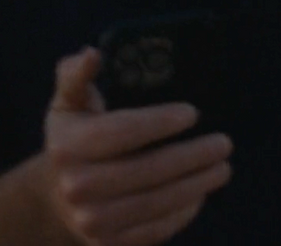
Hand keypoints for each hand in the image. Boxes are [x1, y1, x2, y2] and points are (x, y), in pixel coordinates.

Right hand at [43, 47, 233, 245]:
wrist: (56, 197)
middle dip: (192, 156)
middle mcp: (76, 185)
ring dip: (197, 185)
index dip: (160, 122)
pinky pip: (155, 229)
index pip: (122, 131)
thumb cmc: (75, 137)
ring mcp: (92, 220)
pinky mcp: (109, 244)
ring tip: (223, 167)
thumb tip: (92, 53)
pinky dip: (183, 212)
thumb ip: (76, 75)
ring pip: (156, 203)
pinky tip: (200, 193)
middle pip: (146, 170)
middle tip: (224, 143)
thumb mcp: (69, 102)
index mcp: (67, 145)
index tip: (193, 113)